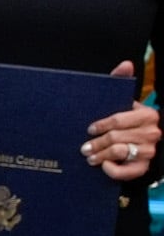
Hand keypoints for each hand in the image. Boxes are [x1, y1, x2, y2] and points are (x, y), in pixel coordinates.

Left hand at [82, 62, 159, 181]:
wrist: (134, 144)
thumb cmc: (123, 121)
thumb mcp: (121, 102)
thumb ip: (121, 81)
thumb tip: (126, 64)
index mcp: (147, 114)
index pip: (119, 120)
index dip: (101, 125)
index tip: (89, 129)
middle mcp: (152, 133)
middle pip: (116, 137)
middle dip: (96, 143)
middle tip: (83, 148)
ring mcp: (149, 151)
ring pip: (119, 152)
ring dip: (100, 155)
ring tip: (89, 156)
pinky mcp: (143, 167)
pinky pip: (126, 172)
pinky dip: (112, 170)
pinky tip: (103, 166)